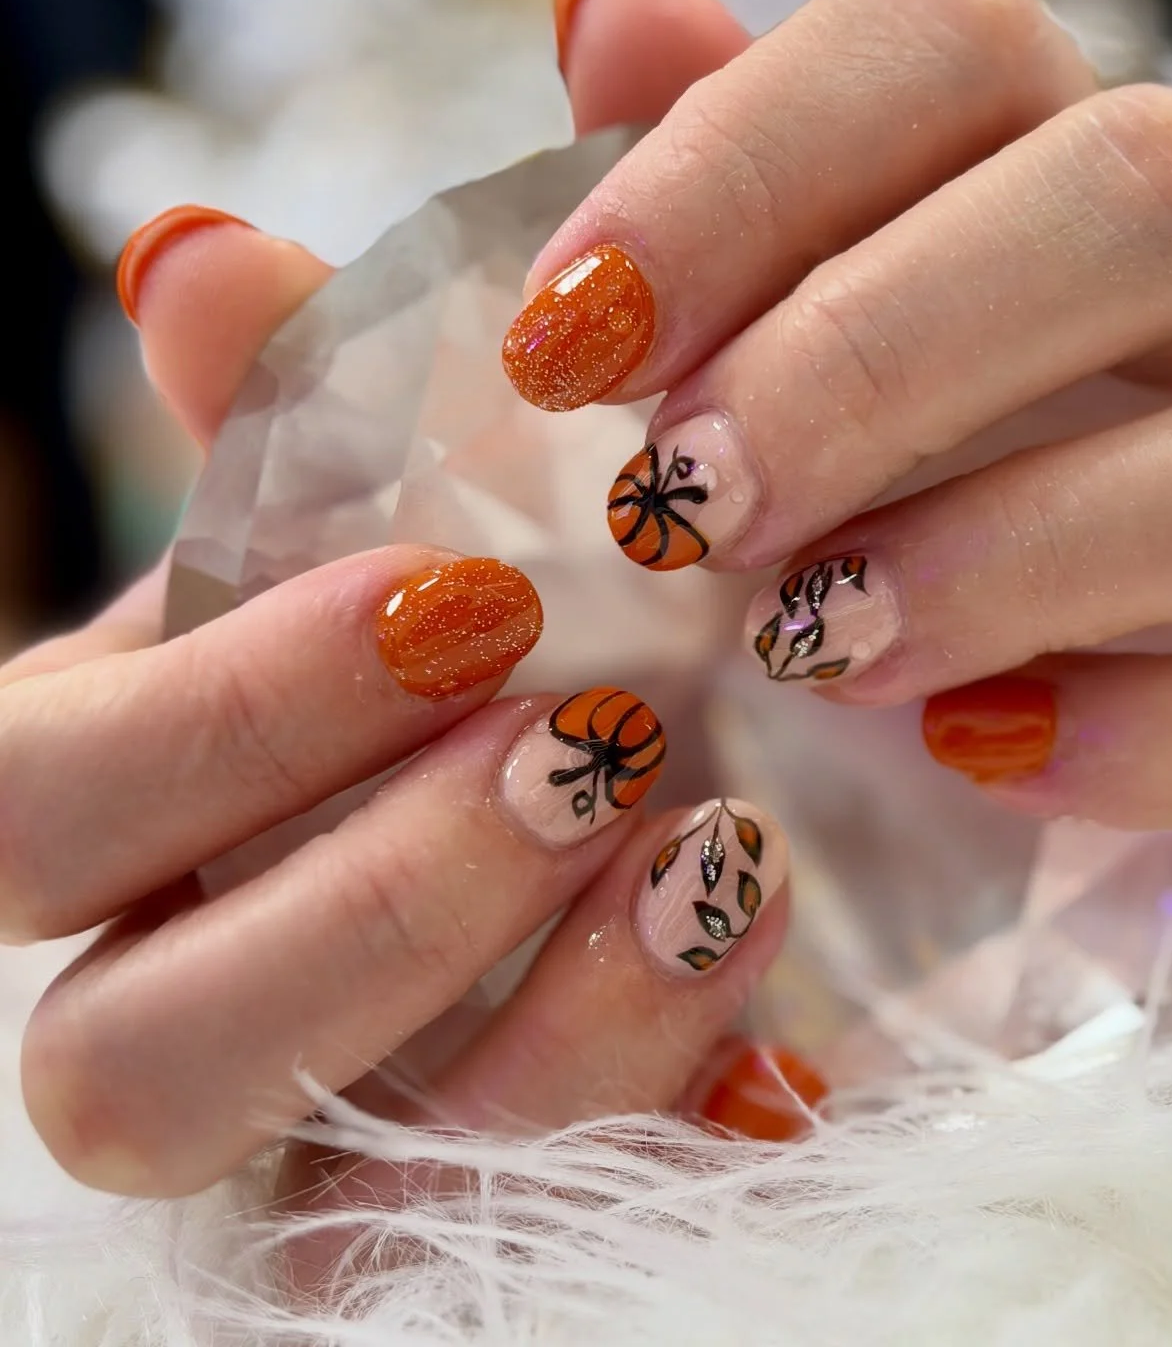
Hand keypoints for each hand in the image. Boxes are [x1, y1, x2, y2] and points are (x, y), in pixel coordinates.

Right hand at [4, 0, 803, 1208]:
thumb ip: (305, 404)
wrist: (673, 750)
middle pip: (117, 1071)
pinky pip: (521, 1239)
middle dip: (369, 907)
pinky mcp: (478, 1216)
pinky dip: (653, 1115)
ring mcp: (323, 1140)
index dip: (230, 719)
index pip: (32, 811)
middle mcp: (182, 995)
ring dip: (537, 1030)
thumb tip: (195, 250)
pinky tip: (778, 1016)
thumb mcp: (418, 505)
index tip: (471, 598)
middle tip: (594, 747)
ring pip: (317, 1206)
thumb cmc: (501, 622)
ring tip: (721, 858)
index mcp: (128, 809)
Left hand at [503, 0, 1171, 869]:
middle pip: (1151, 190)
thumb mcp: (756, 369)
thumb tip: (612, 18)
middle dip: (876, 353)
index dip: (743, 165)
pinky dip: (1166, 741)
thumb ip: (712, 206)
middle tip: (688, 506)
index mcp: (1063, 188)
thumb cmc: (878, 531)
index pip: (954, 40)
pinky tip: (979, 757)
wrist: (1052, 748)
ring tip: (816, 646)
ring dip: (1028, 548)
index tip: (570, 344)